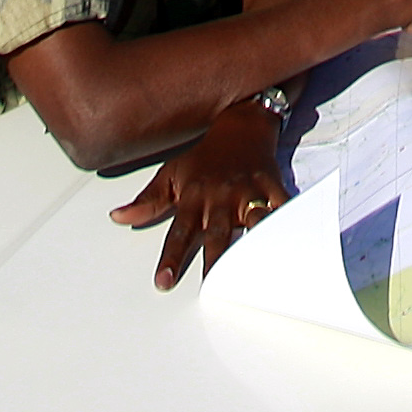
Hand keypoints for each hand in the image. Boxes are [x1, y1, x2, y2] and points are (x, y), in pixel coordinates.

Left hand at [109, 100, 287, 288]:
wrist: (241, 124)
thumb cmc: (205, 157)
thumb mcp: (171, 174)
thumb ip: (147, 201)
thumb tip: (118, 218)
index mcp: (194, 196)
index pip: (178, 232)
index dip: (171, 257)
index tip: (163, 282)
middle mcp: (220, 196)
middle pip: (217, 233)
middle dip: (214, 260)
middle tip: (211, 287)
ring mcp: (248, 191)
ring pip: (252, 220)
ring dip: (254, 240)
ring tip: (257, 265)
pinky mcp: (272, 186)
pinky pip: (282, 206)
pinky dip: (288, 221)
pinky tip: (294, 240)